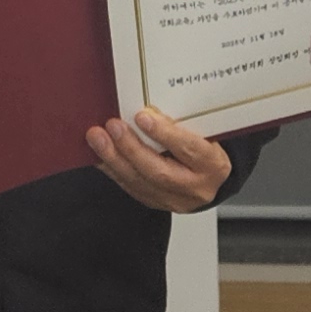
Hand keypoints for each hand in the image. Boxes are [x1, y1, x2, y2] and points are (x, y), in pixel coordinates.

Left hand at [86, 109, 230, 213]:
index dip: (165, 134)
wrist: (210, 175)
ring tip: (97, 138)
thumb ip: (180, 123)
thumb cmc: (205, 147)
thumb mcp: (203, 132)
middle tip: (113, 126)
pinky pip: (130, 187)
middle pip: (160, 172)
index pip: (189, 149)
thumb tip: (147, 108)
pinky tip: (100, 155)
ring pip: (140, 182)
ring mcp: (175, 200)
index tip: (142, 117)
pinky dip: (112, 169)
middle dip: (131, 148)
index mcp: (213, 165)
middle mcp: (195, 187)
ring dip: (114, 159)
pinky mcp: (156, 203)